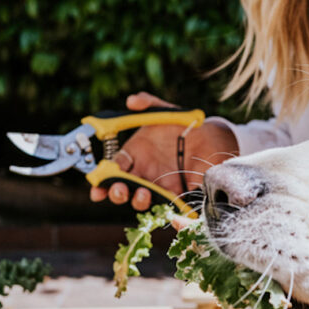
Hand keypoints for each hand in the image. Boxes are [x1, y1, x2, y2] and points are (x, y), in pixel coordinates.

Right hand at [89, 91, 237, 211]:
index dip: (103, 178)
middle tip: (120, 191)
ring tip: (143, 194)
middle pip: (123, 188)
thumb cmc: (181, 123)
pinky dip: (162, 208)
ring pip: (141, 199)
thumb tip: (132, 100)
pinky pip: (166, 204)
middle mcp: (142, 172)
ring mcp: (158, 184)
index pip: (113, 169)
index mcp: (134, 154)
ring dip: (138, 200)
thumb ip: (148, 103)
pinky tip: (164, 205)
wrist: (209, 137)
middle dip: (117, 192)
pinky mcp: (176, 193)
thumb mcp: (164, 111)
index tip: (99, 186)